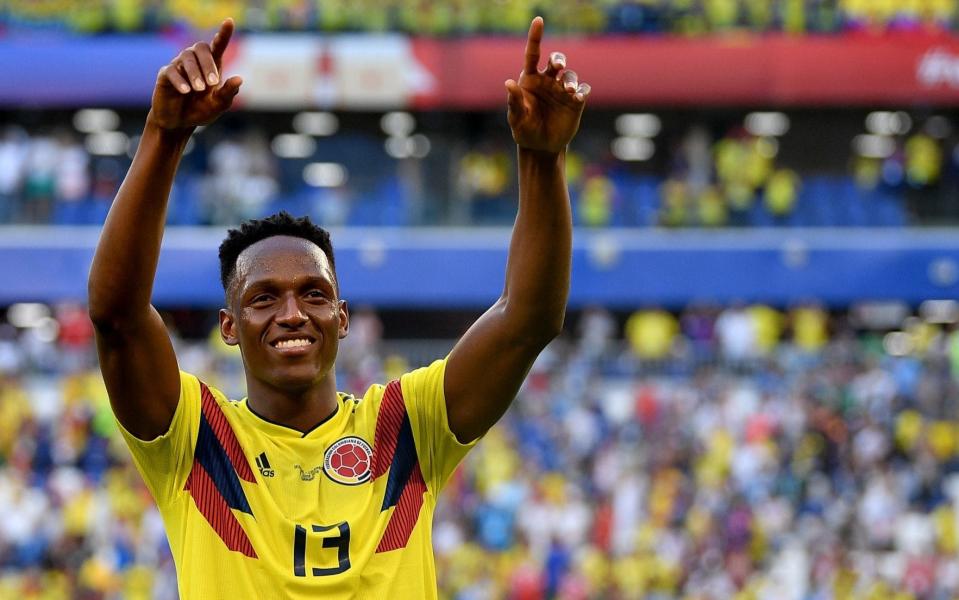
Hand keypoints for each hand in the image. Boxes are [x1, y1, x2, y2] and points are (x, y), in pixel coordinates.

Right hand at [148, 19, 242, 131]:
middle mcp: (195, 61)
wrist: (179, 123)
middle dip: (208, 64)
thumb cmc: (201, 110)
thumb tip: (240, 78)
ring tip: (199, 89)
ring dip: (195, 73)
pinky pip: (171, 71)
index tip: (229, 21)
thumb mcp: (218, 105)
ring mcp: (178, 66)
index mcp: (211, 66)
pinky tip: (185, 91)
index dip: (223, 34)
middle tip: (213, 83)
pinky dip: (180, 80)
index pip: (217, 45)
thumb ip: (228, 93)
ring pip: (186, 57)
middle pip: (200, 47)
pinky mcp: (165, 75)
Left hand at [505, 17, 590, 153]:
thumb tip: (508, 83)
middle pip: (556, 61)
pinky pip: (583, 89)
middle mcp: (548, 81)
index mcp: (530, 80)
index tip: (538, 20)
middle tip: (559, 66)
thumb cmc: (525, 130)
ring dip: (571, 80)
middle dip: (559, 59)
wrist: (541, 147)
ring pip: (571, 75)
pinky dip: (582, 90)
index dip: (535, 36)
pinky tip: (578, 96)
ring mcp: (562, 90)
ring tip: (569, 91)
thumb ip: (514, 102)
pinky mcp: (576, 101)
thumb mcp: (517, 118)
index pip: (533, 53)